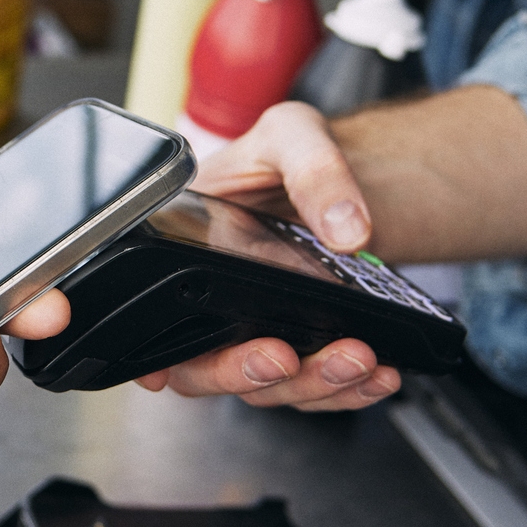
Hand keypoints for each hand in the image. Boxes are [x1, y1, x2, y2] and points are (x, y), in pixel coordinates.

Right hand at [138, 102, 399, 411]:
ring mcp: (255, 327)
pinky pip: (314, 385)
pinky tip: (378, 376)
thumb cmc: (293, 151)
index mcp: (183, 248)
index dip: (148, 356)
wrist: (344, 172)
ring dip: (310, 385)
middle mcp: (211, 299)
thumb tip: (346, 229)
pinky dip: (348, 391)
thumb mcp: (294, 134)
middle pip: (207, 368)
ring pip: (267, 387)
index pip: (152, 315)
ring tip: (357, 361)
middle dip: (246, 374)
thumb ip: (314, 170)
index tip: (163, 373)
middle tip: (284, 358)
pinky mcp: (302, 343)